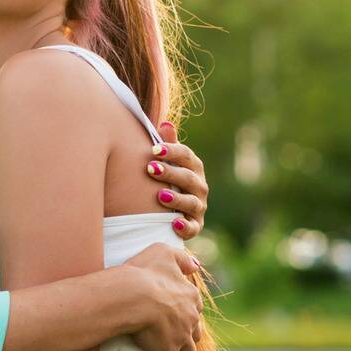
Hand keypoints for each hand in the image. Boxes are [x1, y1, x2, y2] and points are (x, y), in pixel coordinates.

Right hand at [122, 243, 203, 350]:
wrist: (135, 294)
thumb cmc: (145, 271)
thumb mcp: (164, 252)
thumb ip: (181, 258)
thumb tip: (196, 265)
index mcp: (189, 295)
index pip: (193, 305)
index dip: (189, 311)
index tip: (185, 315)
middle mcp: (190, 317)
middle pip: (194, 331)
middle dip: (190, 339)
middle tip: (187, 345)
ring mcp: (181, 337)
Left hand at [146, 121, 208, 239]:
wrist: (168, 209)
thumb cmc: (164, 178)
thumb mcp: (165, 160)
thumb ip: (166, 143)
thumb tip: (165, 123)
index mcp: (193, 167)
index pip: (187, 156)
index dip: (172, 151)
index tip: (153, 150)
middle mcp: (199, 186)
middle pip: (188, 178)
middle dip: (170, 173)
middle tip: (150, 169)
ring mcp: (198, 207)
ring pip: (191, 203)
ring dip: (177, 199)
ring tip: (160, 196)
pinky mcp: (194, 226)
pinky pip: (192, 228)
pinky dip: (184, 226)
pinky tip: (173, 223)